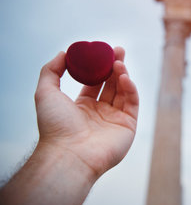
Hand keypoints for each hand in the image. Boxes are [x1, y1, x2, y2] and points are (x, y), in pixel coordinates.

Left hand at [34, 47, 138, 177]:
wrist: (69, 154)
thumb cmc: (55, 127)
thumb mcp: (45, 93)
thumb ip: (50, 70)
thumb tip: (64, 53)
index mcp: (82, 108)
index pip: (95, 83)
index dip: (99, 67)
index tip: (102, 51)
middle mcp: (100, 113)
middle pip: (111, 84)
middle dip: (115, 66)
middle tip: (117, 50)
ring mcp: (115, 119)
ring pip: (123, 91)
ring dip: (122, 74)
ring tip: (118, 61)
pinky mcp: (128, 125)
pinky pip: (132, 102)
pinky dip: (131, 88)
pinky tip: (124, 76)